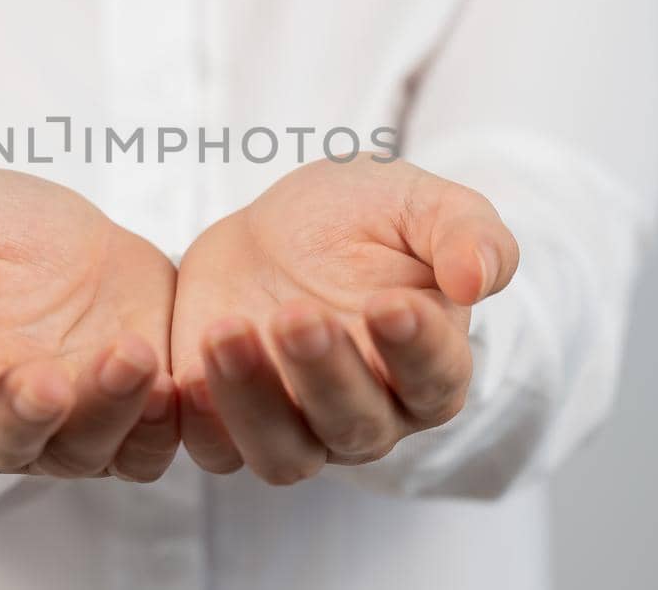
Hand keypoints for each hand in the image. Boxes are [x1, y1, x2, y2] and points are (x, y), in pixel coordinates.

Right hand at [0, 170, 178, 481]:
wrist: (93, 240)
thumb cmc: (2, 231)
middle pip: (1, 440)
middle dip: (24, 413)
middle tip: (47, 379)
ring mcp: (66, 428)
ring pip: (79, 448)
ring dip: (104, 410)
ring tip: (128, 355)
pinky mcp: (130, 424)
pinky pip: (143, 449)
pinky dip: (157, 428)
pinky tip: (171, 386)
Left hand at [170, 158, 518, 484]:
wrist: (276, 229)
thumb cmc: (362, 219)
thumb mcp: (417, 203)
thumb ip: (464, 233)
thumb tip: (478, 278)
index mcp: (429, 367)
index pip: (435, 378)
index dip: (415, 348)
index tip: (389, 302)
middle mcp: (370, 415)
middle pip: (355, 425)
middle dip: (326, 374)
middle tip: (297, 315)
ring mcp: (298, 428)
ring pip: (283, 454)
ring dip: (253, 403)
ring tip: (226, 331)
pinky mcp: (229, 423)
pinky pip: (214, 447)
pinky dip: (197, 420)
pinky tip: (179, 372)